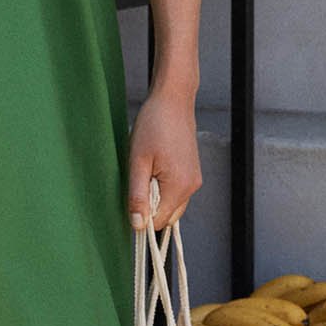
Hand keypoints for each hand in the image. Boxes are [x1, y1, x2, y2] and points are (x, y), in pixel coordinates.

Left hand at [127, 86, 200, 231]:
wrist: (173, 100)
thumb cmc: (153, 125)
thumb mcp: (137, 161)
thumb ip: (138, 196)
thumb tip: (138, 225)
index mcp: (179, 187)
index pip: (158, 222)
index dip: (141, 215)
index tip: (131, 194)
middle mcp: (192, 187)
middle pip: (167, 217)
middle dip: (149, 207)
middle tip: (139, 178)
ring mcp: (194, 180)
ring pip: (171, 206)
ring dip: (155, 196)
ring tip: (147, 170)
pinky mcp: (193, 173)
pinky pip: (176, 193)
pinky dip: (163, 189)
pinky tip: (155, 167)